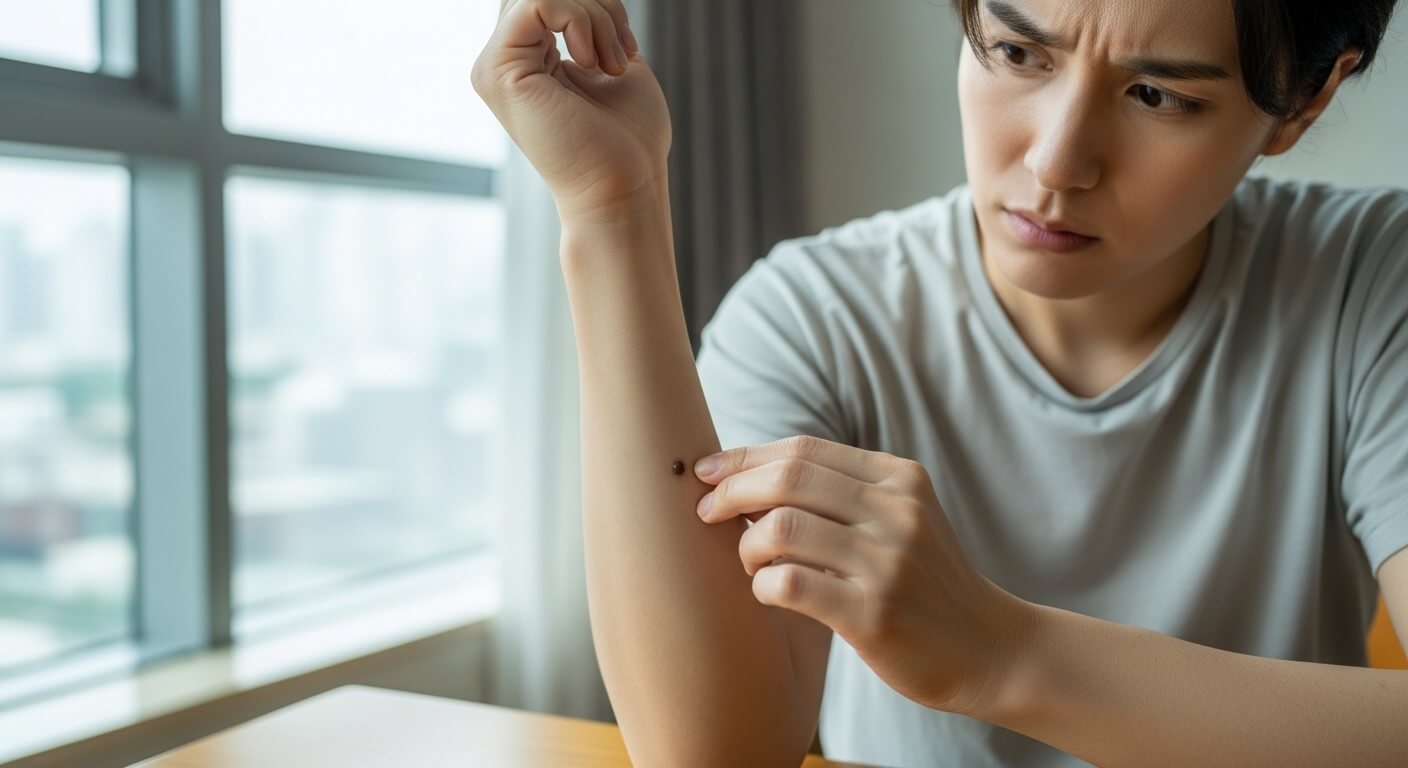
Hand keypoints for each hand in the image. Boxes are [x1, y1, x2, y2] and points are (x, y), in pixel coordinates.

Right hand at [471, 0, 671, 220]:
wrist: (624, 187)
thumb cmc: (630, 140)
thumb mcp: (613, 60)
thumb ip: (592, 26)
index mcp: (527, 60)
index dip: (594, 7)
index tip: (626, 49)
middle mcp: (503, 62)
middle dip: (595, 6)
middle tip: (621, 53)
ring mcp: (494, 67)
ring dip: (594, 15)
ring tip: (611, 63)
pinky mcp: (498, 71)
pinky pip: (538, 2)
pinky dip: (580, 19)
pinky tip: (594, 62)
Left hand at [694, 436, 1032, 714]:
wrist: (989, 648)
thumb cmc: (924, 582)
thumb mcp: (901, 519)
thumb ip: (843, 493)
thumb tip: (749, 473)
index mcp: (899, 479)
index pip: (803, 450)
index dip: (745, 457)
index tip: (707, 472)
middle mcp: (896, 512)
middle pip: (788, 479)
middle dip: (732, 492)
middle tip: (706, 514)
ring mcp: (887, 563)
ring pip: (781, 529)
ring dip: (746, 546)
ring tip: (750, 562)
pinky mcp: (874, 615)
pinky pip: (789, 584)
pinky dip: (762, 586)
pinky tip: (769, 594)